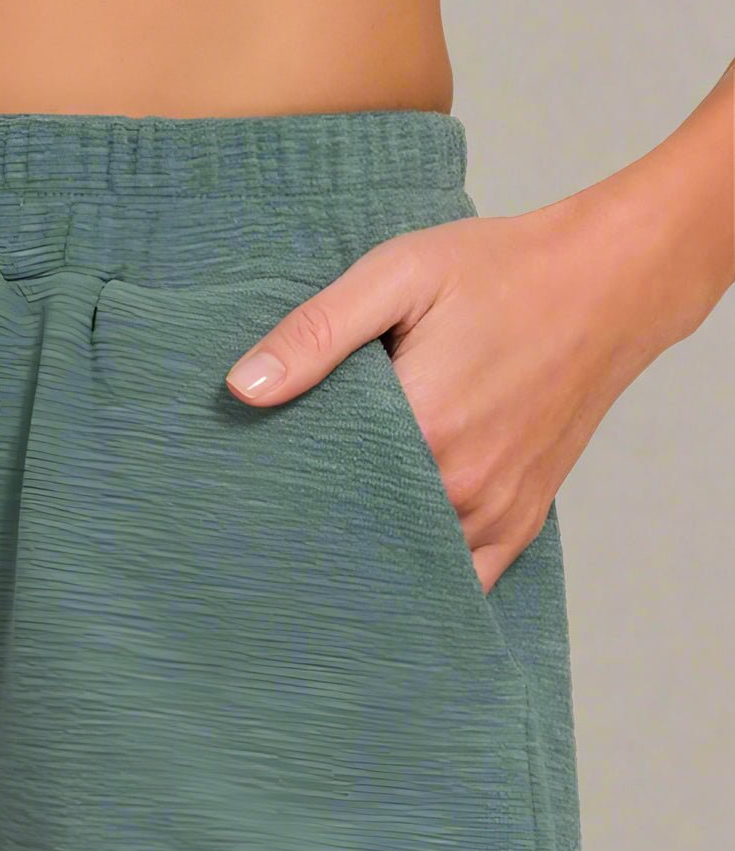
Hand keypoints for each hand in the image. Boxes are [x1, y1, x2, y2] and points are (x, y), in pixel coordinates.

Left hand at [222, 196, 694, 593]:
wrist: (609, 283)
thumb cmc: (501, 271)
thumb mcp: (400, 274)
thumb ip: (317, 333)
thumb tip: (242, 388)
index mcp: (422, 428)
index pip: (320, 485)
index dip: (281, 484)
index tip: (253, 480)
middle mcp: (461, 487)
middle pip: (359, 531)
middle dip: (319, 525)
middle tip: (276, 512)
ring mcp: (496, 513)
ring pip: (408, 562)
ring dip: (369, 553)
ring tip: (326, 537)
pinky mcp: (523, 521)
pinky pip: (464, 579)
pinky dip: (425, 574)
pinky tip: (390, 560)